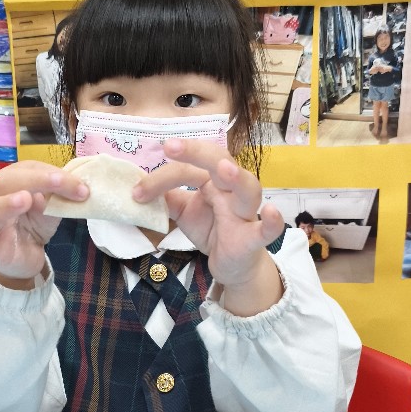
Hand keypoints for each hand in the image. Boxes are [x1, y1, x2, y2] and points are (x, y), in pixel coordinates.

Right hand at [0, 162, 88, 287]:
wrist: (25, 256)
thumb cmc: (35, 224)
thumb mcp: (51, 208)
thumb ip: (57, 197)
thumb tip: (66, 187)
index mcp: (11, 181)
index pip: (29, 169)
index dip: (53, 174)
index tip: (80, 186)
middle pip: (5, 182)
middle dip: (34, 180)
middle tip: (57, 182)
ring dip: (8, 203)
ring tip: (25, 199)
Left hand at [132, 140, 285, 315]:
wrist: (232, 264)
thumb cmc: (212, 230)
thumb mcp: (184, 212)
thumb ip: (166, 198)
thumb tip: (140, 187)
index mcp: (212, 180)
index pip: (187, 169)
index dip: (160, 178)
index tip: (136, 192)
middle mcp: (231, 189)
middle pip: (219, 161)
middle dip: (196, 152)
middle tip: (169, 147)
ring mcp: (245, 212)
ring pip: (248, 188)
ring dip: (238, 177)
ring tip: (225, 169)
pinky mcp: (254, 238)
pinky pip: (268, 228)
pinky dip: (273, 221)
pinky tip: (272, 212)